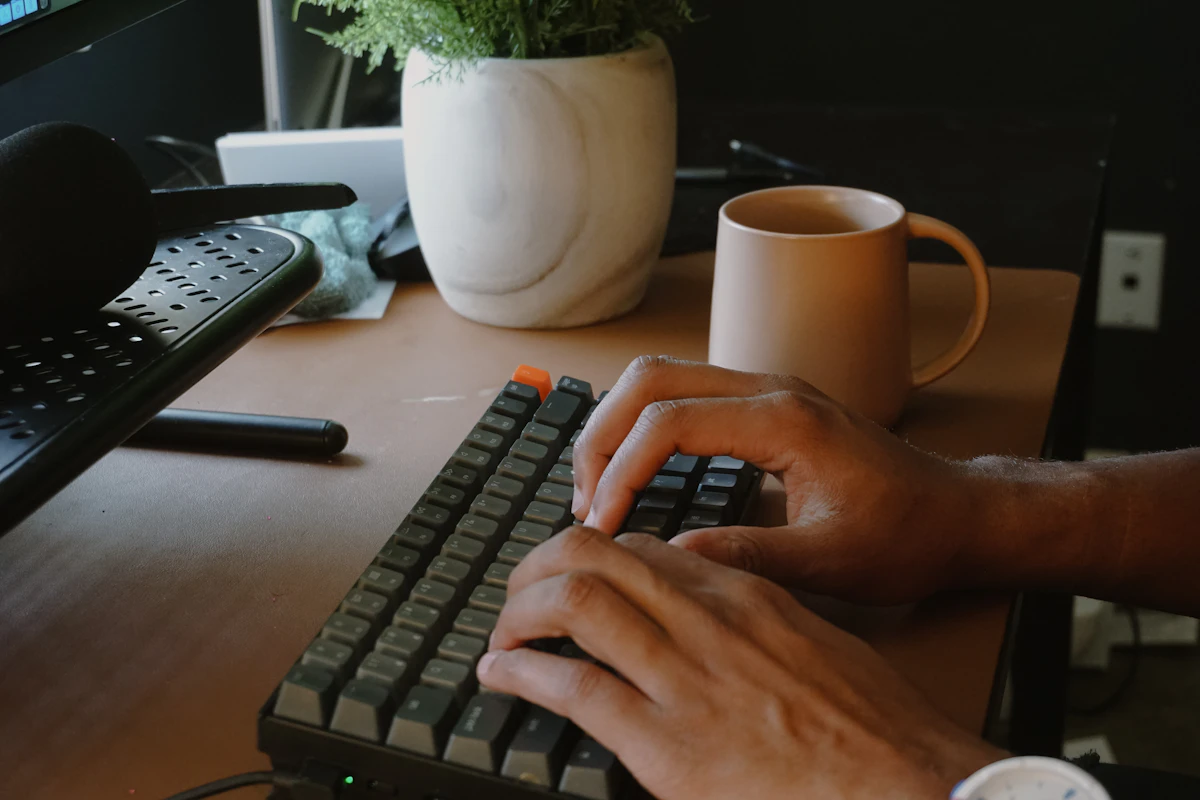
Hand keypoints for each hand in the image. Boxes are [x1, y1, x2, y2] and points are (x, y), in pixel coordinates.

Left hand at [478, 529, 1004, 798]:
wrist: (913, 785)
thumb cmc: (873, 726)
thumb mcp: (813, 646)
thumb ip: (754, 626)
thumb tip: (706, 629)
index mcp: (744, 595)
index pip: (643, 548)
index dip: (590, 556)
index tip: (569, 576)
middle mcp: (709, 619)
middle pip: (596, 554)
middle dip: (539, 566)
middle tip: (518, 593)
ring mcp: (688, 677)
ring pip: (575, 601)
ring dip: (520, 612)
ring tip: (503, 632)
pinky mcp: (669, 745)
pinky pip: (573, 686)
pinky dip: (522, 672)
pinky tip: (501, 676)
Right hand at [572, 356, 988, 604]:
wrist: (955, 513)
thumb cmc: (906, 534)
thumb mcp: (830, 561)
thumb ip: (749, 558)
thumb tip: (669, 561)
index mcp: (785, 420)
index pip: (668, 420)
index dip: (621, 470)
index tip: (601, 523)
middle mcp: (770, 390)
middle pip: (650, 379)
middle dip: (601, 434)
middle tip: (582, 500)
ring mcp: (766, 391)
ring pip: (661, 378)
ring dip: (617, 425)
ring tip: (597, 489)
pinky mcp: (764, 405)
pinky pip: (682, 394)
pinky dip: (642, 426)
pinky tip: (634, 473)